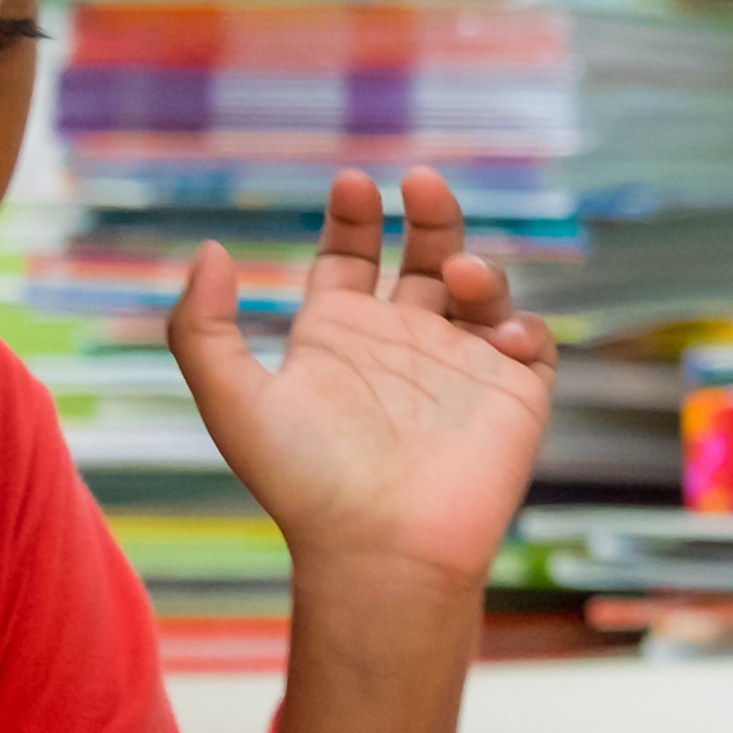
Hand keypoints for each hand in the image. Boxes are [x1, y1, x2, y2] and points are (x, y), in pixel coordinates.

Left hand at [171, 168, 552, 591]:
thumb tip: (210, 250)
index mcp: (339, 338)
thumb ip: (203, 326)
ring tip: (458, 273)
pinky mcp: (512, 396)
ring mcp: (460, 366)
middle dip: (428, 213)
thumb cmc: (305, 484)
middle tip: (419, 181)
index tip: (352, 183)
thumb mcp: (232, 400)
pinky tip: (497, 335)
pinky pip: (529, 342)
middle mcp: (401, 344)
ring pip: (480, 287)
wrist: (381, 550)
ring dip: (474, 264)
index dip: (353, 216)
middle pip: (423, 254)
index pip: (350, 257)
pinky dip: (521, 325)